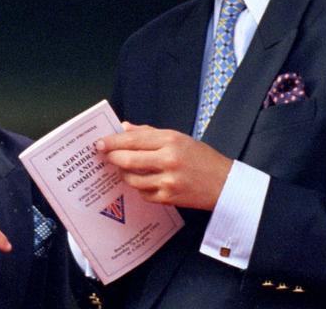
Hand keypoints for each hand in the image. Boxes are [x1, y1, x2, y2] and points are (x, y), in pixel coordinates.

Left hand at [94, 123, 232, 210]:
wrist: (226, 184)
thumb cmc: (202, 158)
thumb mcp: (179, 138)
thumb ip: (149, 133)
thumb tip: (124, 128)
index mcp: (170, 140)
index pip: (132, 139)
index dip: (112, 141)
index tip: (99, 143)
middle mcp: (169, 160)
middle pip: (127, 159)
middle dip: (112, 158)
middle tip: (105, 156)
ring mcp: (168, 181)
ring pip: (132, 179)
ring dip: (124, 174)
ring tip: (124, 169)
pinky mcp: (170, 198)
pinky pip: (143, 193)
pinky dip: (139, 187)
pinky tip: (142, 181)